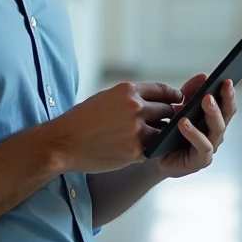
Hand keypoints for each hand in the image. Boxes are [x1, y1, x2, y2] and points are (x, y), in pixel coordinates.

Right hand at [47, 82, 182, 173]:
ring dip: (161, 134)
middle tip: (168, 121)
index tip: (178, 101)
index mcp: (127, 90)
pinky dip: (151, 149)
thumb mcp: (106, 97)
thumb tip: (152, 102)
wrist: (63, 143)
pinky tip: (144, 149)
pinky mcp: (135, 152)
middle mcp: (135, 108)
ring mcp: (136, 131)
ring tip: (155, 137)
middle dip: (168, 116)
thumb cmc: (82, 119)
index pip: (162, 89)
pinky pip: (153, 149)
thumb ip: (130, 98)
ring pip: (163, 131)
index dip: (173, 96)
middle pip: (167, 110)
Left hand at [156, 73, 236, 178]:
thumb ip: (190, 92)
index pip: (226, 104)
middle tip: (220, 85)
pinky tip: (184, 123)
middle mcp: (215, 133)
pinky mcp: (200, 161)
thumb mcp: (179, 107)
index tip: (226, 79)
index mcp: (213, 120)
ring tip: (204, 99)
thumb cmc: (170, 132)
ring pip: (217, 129)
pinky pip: (202, 146)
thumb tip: (204, 75)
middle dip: (224, 99)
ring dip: (212, 113)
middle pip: (226, 115)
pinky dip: (194, 133)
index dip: (228, 92)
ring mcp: (210, 147)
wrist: (156, 157)